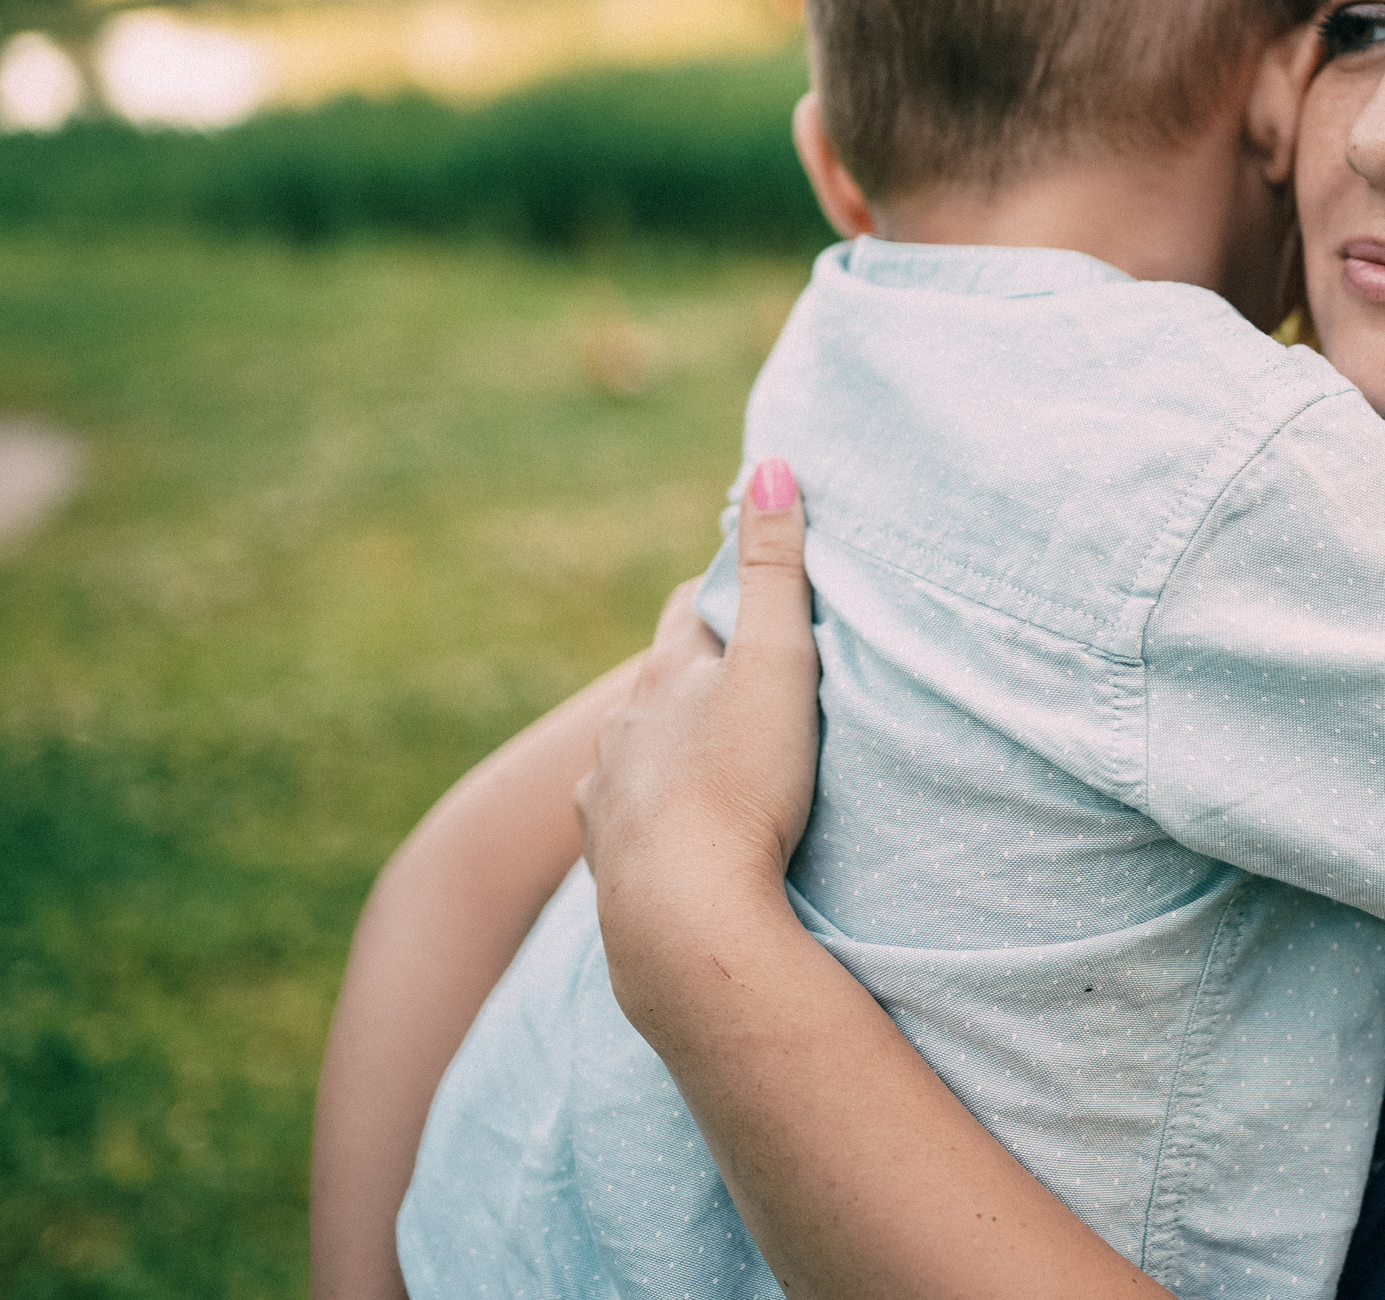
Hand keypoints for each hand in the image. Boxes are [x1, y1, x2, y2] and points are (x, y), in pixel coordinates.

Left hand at [575, 459, 818, 901]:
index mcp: (664, 676)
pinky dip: (656, 816)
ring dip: (672, 749)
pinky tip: (678, 836)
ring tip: (720, 763)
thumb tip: (770, 465)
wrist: (684, 919)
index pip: (691, 609)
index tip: (756, 591)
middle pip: (660, 682)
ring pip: (638, 753)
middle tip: (747, 677)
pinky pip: (630, 825)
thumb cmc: (739, 783)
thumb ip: (776, 569)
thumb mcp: (775, 663)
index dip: (724, 595)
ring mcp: (608, 799)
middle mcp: (622, 730)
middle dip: (696, 673)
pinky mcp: (611, 864)